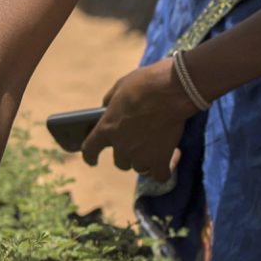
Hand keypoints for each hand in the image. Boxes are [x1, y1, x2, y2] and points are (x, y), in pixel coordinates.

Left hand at [80, 57, 196, 180]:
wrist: (170, 90)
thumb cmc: (144, 84)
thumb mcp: (119, 87)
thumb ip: (110, 102)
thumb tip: (107, 107)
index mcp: (106, 128)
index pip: (90, 149)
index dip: (90, 156)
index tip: (92, 161)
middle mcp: (121, 146)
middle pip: (120, 162)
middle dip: (127, 155)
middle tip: (138, 144)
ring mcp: (140, 155)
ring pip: (139, 168)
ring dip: (145, 161)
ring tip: (155, 149)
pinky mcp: (161, 159)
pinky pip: (160, 175)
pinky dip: (164, 170)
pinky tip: (169, 162)